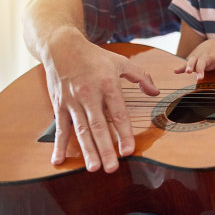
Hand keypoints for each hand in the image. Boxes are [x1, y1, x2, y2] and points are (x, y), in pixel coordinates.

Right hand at [45, 36, 158, 172]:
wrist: (61, 46)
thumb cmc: (94, 56)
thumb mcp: (120, 61)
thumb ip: (141, 76)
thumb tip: (155, 92)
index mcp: (107, 84)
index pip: (118, 113)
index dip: (123, 133)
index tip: (128, 151)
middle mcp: (89, 94)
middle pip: (98, 126)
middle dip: (105, 148)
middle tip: (111, 168)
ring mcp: (72, 101)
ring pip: (80, 130)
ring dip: (87, 150)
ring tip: (93, 168)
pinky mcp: (59, 105)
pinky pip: (60, 128)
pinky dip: (58, 145)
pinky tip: (58, 160)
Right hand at [174, 39, 214, 78]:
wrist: (212, 42)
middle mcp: (208, 55)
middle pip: (204, 61)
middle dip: (201, 68)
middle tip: (200, 77)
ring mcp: (199, 57)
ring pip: (193, 61)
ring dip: (190, 66)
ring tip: (188, 72)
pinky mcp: (193, 59)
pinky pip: (185, 63)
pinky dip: (181, 67)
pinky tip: (175, 71)